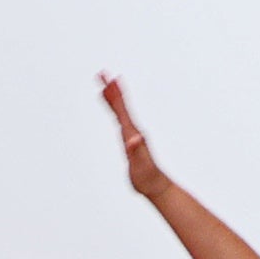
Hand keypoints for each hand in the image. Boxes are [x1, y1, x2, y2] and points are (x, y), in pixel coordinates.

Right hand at [100, 74, 167, 199]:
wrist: (155, 185)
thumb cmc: (146, 176)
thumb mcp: (139, 163)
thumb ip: (136, 150)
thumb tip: (134, 138)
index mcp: (132, 132)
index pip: (122, 109)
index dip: (115, 94)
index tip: (109, 78)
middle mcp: (133, 130)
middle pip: (121, 106)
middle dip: (112, 89)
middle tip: (103, 73)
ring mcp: (132, 134)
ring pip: (121, 111)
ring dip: (113, 98)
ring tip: (106, 85)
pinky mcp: (130, 141)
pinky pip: (121, 121)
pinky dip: (116, 112)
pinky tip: (115, 109)